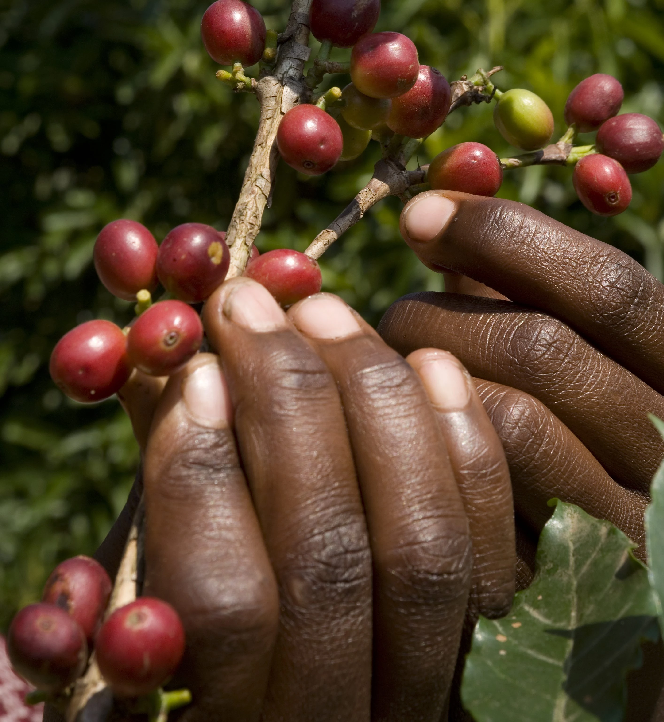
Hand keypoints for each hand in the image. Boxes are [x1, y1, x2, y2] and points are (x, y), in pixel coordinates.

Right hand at [50, 278, 516, 721]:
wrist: (316, 702)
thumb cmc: (199, 651)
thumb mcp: (153, 597)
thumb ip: (162, 502)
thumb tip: (171, 371)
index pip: (229, 607)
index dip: (205, 476)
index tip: (192, 373)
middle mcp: (339, 721)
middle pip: (333, 558)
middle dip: (289, 405)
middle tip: (250, 307)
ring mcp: (426, 691)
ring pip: (424, 546)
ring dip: (371, 402)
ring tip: (322, 310)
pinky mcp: (496, 653)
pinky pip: (496, 548)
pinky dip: (465, 444)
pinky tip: (430, 360)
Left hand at [378, 190, 663, 718]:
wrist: (618, 610)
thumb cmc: (587, 450)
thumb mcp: (580, 365)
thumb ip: (526, 292)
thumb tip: (445, 202)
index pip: (611, 290)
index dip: (508, 238)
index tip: (421, 214)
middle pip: (542, 348)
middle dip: (438, 314)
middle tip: (382, 313)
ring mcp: (632, 525)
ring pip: (508, 419)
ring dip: (418, 382)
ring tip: (378, 375)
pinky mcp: (570, 588)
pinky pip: (482, 505)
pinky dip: (423, 454)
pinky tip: (390, 441)